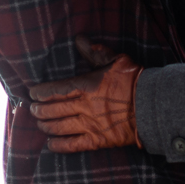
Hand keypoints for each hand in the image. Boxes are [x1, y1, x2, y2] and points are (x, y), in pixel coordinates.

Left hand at [28, 36, 143, 152]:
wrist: (152, 105)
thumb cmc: (134, 79)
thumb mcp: (115, 60)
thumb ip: (95, 51)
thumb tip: (79, 39)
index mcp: (87, 85)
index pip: (56, 90)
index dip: (41, 92)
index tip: (32, 93)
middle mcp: (85, 106)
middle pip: (54, 109)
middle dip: (40, 110)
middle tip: (32, 109)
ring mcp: (90, 124)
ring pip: (60, 126)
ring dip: (46, 125)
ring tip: (40, 123)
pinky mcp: (98, 140)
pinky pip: (73, 144)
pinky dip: (60, 145)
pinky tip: (51, 144)